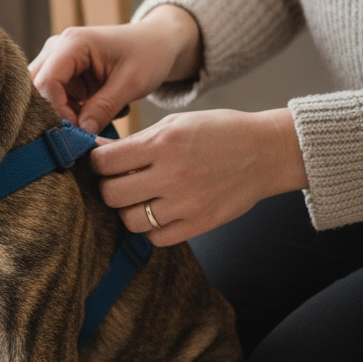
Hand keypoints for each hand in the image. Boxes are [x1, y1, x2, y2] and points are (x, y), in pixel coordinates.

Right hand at [29, 6, 201, 133]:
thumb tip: (81, 134)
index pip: (46, 82)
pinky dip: (71, 112)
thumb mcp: (131, 83)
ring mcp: (58, 60)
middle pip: (36, 88)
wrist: (158, 43)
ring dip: (63, 114)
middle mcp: (57, 48)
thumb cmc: (148, 54)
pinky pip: (55, 98)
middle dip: (54, 114)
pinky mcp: (64, 73)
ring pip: (43, 96)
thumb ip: (103, 108)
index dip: (56, 111)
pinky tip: (95, 113)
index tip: (77, 131)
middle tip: (78, 133)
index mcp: (72, 43)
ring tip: (92, 122)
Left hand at [90, 108, 307, 244]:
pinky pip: (157, 238)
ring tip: (139, 197)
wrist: (266, 152)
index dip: (97, 162)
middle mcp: (172, 175)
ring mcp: (187, 204)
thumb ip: (135, 140)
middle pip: (112, 194)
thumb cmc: (217, 132)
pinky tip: (159, 211)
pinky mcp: (200, 224)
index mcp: (162, 144)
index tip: (103, 161)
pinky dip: (151, 228)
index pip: (105, 162)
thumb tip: (97, 150)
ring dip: (128, 210)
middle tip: (119, 180)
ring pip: (130, 221)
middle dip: (108, 186)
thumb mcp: (174, 123)